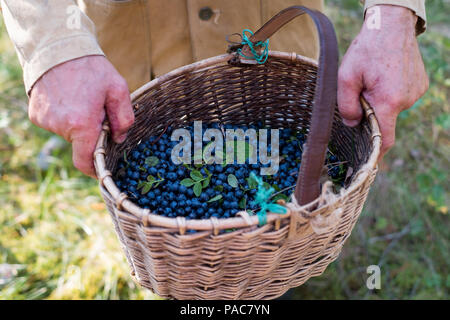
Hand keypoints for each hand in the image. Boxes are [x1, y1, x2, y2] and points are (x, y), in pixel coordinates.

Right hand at [29, 56, 133, 177]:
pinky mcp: (35, 115)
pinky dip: (64, 117)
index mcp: (82, 124)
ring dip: (77, 124)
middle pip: (80, 144)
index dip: (94, 168)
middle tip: (97, 111)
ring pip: (68, 134)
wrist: (58, 48)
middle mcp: (60, 126)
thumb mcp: (118, 89)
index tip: (102, 170)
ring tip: (81, 100)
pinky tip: (68, 99)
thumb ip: (124, 118)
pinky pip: (55, 124)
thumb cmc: (92, 69)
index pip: (85, 161)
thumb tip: (119, 139)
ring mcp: (45, 121)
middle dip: (91, 134)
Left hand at [337, 5, 428, 160]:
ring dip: (381, 100)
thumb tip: (352, 125)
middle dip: (371, 113)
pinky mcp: (421, 84)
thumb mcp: (346, 77)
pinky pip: (402, 97)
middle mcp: (406, 100)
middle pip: (384, 120)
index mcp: (388, 101)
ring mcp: (416, 92)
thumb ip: (346, 105)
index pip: (384, 139)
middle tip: (361, 92)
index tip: (368, 162)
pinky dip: (391, 92)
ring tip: (374, 78)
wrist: (391, 25)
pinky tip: (386, 75)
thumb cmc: (366, 50)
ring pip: (393, 107)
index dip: (376, 153)